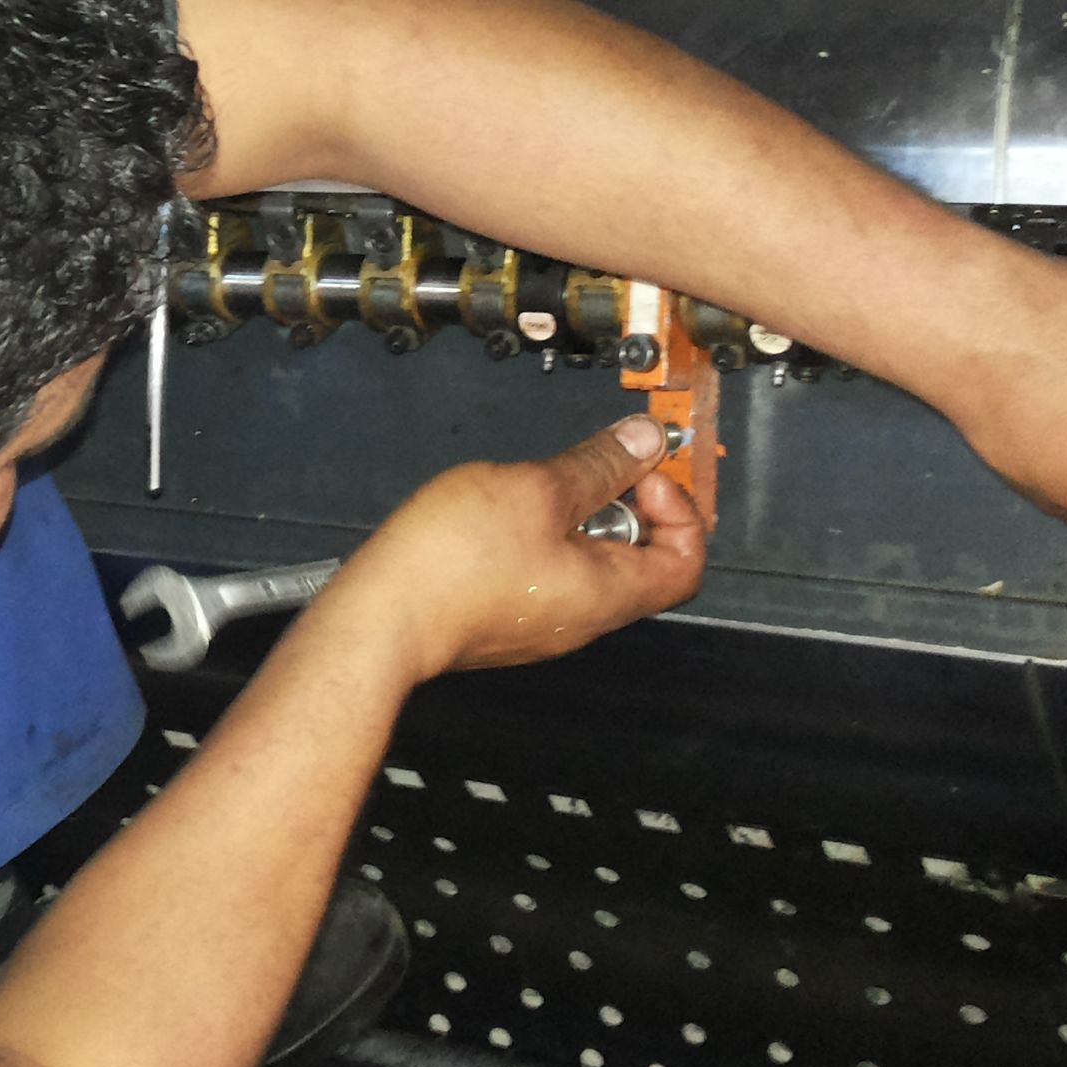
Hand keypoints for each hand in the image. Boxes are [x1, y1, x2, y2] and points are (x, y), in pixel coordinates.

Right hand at [318, 417, 707, 686]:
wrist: (380, 620)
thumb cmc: (454, 563)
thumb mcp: (536, 489)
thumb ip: (598, 465)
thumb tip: (647, 443)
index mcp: (608, 593)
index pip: (686, 561)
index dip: (679, 509)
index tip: (643, 471)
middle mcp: (583, 618)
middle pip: (639, 561)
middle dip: (626, 504)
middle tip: (591, 467)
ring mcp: (542, 622)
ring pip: (589, 565)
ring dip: (579, 517)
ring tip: (536, 486)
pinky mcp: (504, 618)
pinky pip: (547, 574)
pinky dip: (543, 536)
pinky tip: (499, 512)